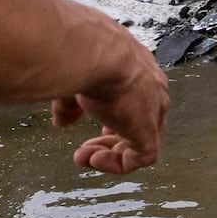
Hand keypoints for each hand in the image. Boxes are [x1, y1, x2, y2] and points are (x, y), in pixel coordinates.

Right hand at [52, 20, 169, 173]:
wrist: (93, 54)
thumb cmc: (83, 57)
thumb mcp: (75, 80)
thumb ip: (72, 102)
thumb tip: (62, 122)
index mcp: (140, 71)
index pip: (135, 99)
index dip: (115, 117)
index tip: (93, 128)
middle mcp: (153, 89)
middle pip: (140, 123)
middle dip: (111, 139)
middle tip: (85, 149)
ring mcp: (154, 111)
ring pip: (141, 143)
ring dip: (111, 154)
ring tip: (85, 157)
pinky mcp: (149, 130)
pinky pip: (142, 157)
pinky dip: (117, 163)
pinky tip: (94, 159)